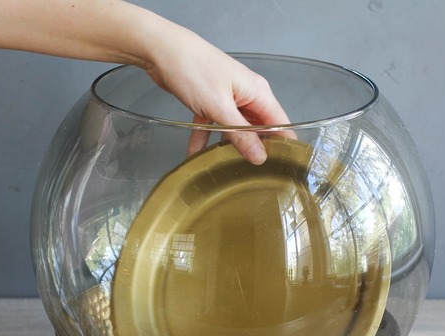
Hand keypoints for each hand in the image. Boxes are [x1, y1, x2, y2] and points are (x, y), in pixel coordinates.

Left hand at [143, 26, 290, 164]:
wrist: (162, 50)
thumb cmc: (195, 70)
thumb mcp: (220, 108)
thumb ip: (241, 135)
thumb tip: (260, 157)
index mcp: (258, 93)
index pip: (281, 125)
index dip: (282, 147)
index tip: (278, 170)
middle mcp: (247, 95)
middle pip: (259, 129)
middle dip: (254, 150)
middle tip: (249, 176)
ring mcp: (228, 98)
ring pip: (236, 129)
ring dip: (228, 146)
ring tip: (225, 169)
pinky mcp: (211, 100)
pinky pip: (214, 124)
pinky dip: (205, 138)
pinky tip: (195, 154)